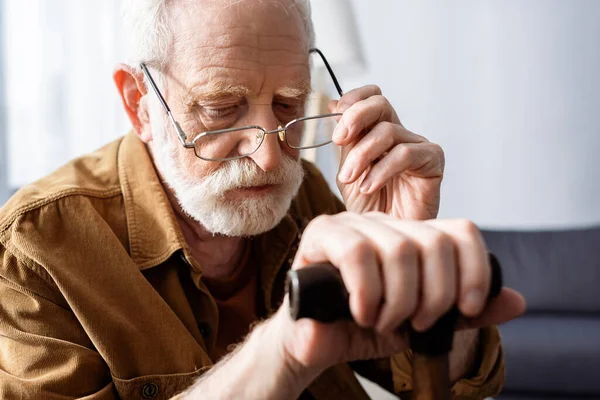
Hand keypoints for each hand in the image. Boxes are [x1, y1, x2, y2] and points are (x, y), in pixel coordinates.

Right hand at [277, 212, 525, 370]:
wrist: (311, 340)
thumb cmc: (361, 327)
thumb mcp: (418, 324)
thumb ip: (462, 314)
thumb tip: (517, 301)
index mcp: (411, 237)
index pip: (461, 231)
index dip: (475, 269)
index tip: (467, 308)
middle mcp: (385, 223)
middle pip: (434, 241)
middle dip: (434, 295)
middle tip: (415, 324)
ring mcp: (353, 223)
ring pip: (400, 247)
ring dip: (399, 299)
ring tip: (382, 321)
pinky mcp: (322, 232)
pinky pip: (358, 252)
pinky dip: (368, 292)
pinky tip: (363, 313)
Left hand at [329, 86, 443, 219]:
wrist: (385, 241)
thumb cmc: (370, 209)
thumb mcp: (348, 171)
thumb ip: (345, 141)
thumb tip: (332, 105)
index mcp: (379, 132)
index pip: (371, 97)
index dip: (352, 100)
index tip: (334, 118)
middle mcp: (401, 134)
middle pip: (381, 104)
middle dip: (355, 117)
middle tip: (338, 140)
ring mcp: (418, 146)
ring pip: (388, 131)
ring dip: (362, 155)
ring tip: (351, 178)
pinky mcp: (433, 162)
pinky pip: (405, 154)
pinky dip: (381, 169)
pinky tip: (369, 187)